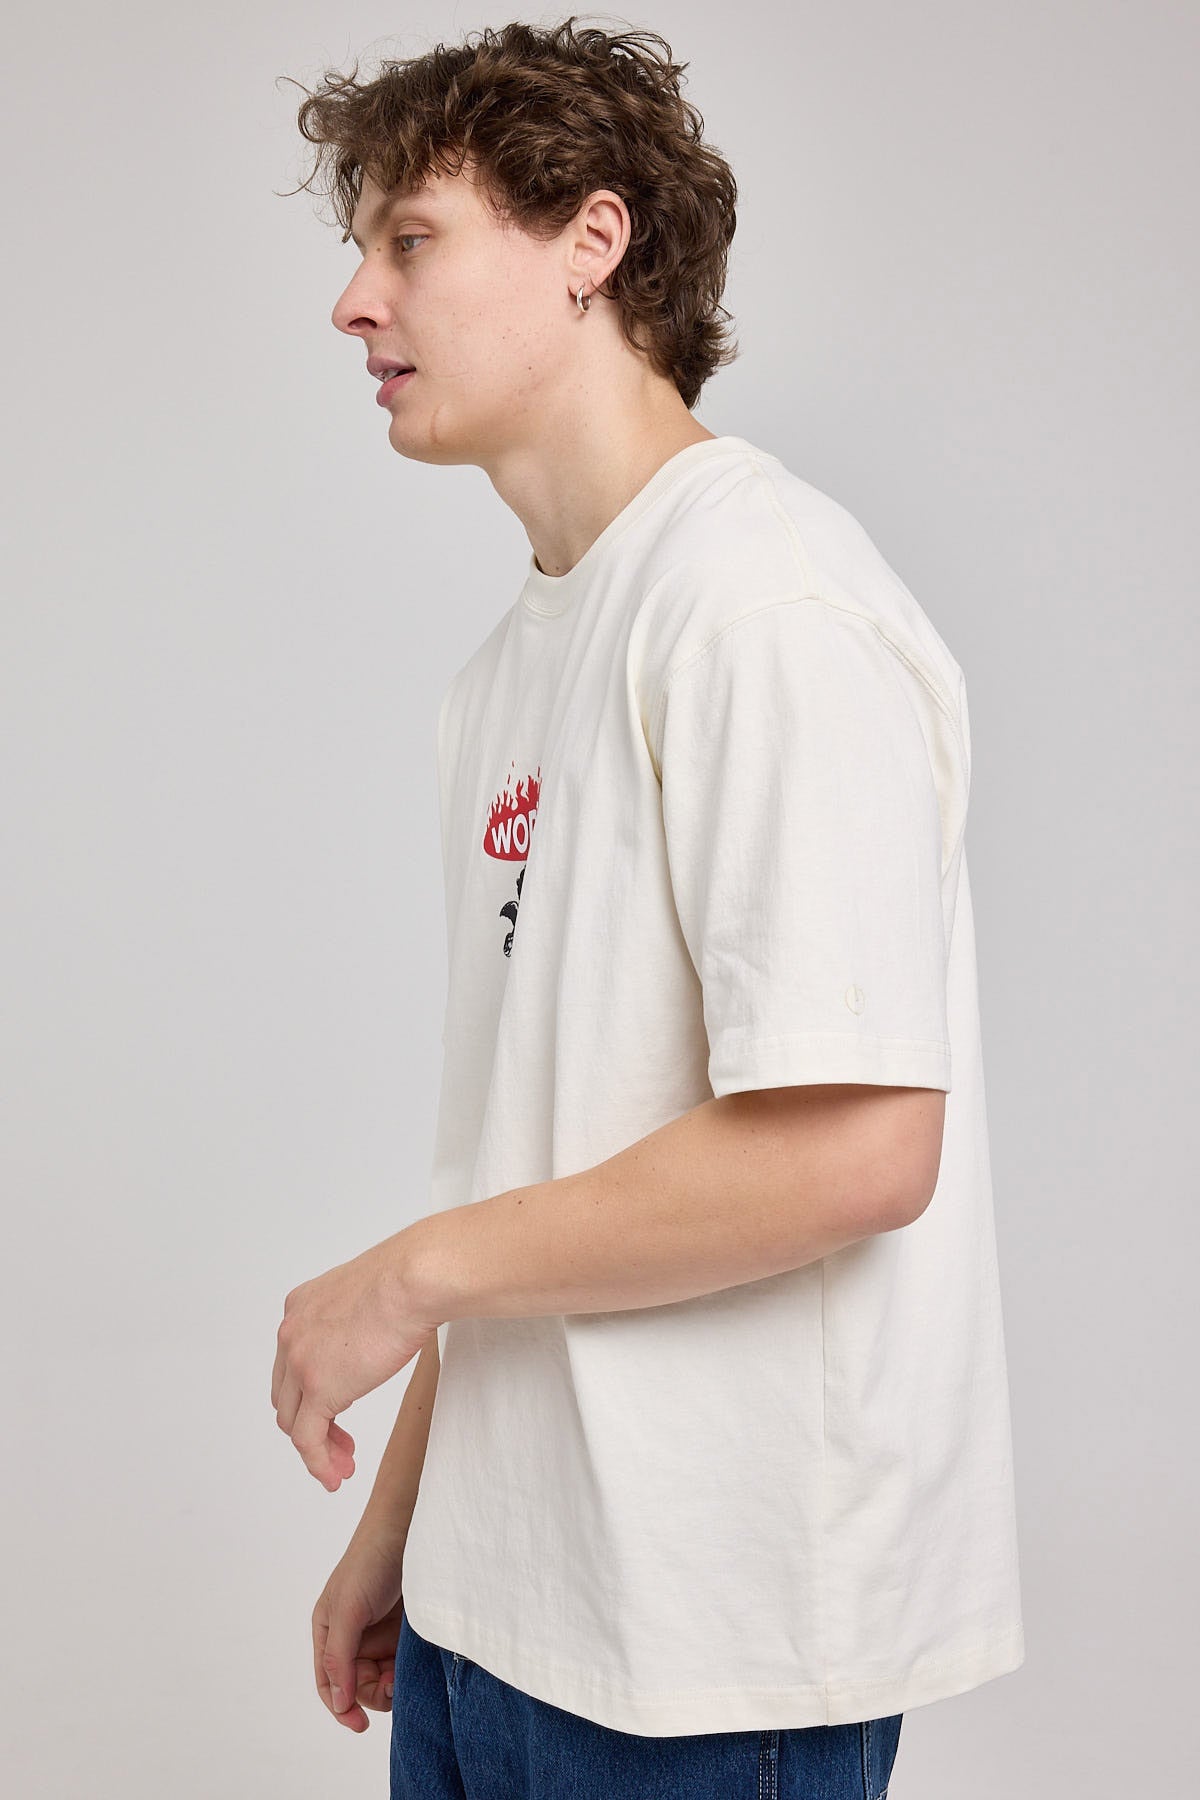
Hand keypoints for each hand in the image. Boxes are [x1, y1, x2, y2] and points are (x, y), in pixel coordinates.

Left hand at [272, 1229, 439, 1489]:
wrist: (412, 1278)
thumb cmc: (407, 1278)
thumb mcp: (367, 1295)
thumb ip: (357, 1318)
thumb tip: (377, 1334)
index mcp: (300, 1307)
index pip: (292, 1363)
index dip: (308, 1393)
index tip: (333, 1409)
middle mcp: (291, 1333)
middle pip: (288, 1395)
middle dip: (311, 1423)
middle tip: (339, 1443)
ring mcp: (301, 1362)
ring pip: (293, 1421)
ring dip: (316, 1449)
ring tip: (339, 1466)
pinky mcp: (319, 1388)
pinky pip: (308, 1440)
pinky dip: (318, 1463)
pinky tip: (334, 1475)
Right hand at [313, 1529, 407, 1731]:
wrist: (410, 1527)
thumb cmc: (370, 1561)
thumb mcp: (349, 1609)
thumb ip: (340, 1657)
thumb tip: (338, 1703)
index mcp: (328, 1631)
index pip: (328, 1682)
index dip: (341, 1707)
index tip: (360, 1725)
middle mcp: (351, 1637)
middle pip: (357, 1685)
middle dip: (373, 1692)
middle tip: (393, 1684)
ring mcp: (378, 1634)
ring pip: (382, 1678)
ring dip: (393, 1683)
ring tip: (405, 1672)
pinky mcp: (403, 1630)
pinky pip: (402, 1663)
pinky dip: (407, 1670)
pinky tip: (415, 1663)